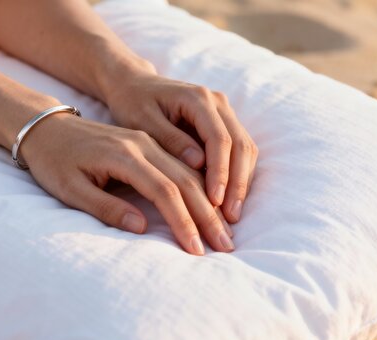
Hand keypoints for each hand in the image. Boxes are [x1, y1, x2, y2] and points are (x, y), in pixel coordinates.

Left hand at [17, 112, 235, 254]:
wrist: (47, 126)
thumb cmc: (53, 161)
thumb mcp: (69, 189)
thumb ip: (106, 207)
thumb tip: (142, 228)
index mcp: (124, 153)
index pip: (164, 190)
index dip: (183, 220)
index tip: (196, 248)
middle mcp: (142, 143)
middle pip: (186, 178)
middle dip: (208, 213)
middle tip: (226, 243)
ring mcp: (148, 140)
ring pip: (191, 169)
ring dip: (212, 198)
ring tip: (227, 227)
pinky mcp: (149, 142)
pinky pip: (183, 163)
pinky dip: (202, 183)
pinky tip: (213, 202)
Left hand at [105, 72, 258, 222]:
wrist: (134, 85)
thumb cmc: (131, 104)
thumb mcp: (141, 121)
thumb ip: (169, 140)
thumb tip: (199, 163)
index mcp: (197, 98)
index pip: (219, 139)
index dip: (221, 173)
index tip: (216, 202)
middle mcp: (216, 103)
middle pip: (241, 145)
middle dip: (238, 184)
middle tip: (230, 218)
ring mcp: (223, 112)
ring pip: (245, 149)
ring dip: (242, 183)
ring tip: (231, 216)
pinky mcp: (222, 124)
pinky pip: (238, 151)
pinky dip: (237, 176)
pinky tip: (228, 202)